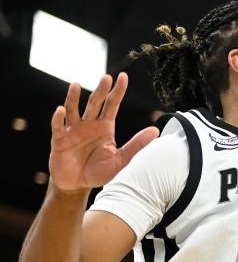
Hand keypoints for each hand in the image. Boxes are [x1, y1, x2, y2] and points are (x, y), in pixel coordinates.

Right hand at [49, 73, 158, 193]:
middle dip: (101, 90)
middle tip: (106, 77)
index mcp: (105, 126)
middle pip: (95, 103)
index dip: (117, 91)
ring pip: (73, 110)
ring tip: (75, 84)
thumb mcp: (121, 159)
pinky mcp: (60, 140)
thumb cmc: (99, 171)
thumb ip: (136, 144)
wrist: (78, 185)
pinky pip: (58, 127)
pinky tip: (60, 110)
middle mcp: (89, 124)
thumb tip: (156, 130)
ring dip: (73, 97)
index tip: (123, 76)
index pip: (112, 104)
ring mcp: (74, 130)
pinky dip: (58, 118)